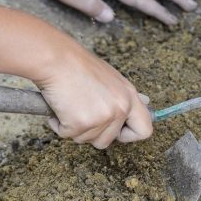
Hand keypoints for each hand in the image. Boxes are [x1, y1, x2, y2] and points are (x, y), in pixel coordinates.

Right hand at [37, 46, 152, 148]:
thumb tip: (142, 105)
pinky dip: (59, 124)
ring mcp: (102, 117)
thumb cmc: (79, 66)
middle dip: (91, 132)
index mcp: (130, 97)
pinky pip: (67, 135)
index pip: (144, 130)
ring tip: (71, 104)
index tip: (115, 131)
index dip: (128, 135)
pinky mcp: (81, 123)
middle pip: (107, 140)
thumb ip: (123, 97)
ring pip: (86, 140)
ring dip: (74, 127)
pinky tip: (59, 106)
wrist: (56, 59)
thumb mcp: (112, 79)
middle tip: (82, 111)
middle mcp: (120, 109)